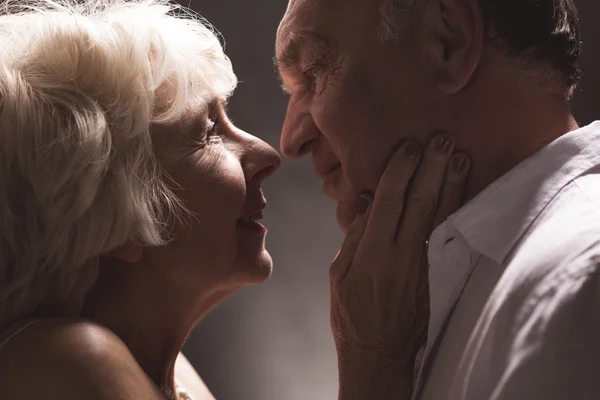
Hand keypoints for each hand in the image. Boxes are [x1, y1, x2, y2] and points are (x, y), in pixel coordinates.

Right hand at [330, 134, 469, 396]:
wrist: (379, 353)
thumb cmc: (352, 314)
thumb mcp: (339, 274)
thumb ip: (355, 236)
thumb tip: (369, 201)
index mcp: (372, 253)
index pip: (389, 201)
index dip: (401, 170)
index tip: (409, 146)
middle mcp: (402, 255)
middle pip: (420, 202)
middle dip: (432, 167)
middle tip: (441, 139)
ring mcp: (424, 265)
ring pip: (440, 216)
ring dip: (452, 184)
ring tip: (460, 156)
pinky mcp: (437, 274)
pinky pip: (447, 235)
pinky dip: (456, 210)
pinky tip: (462, 191)